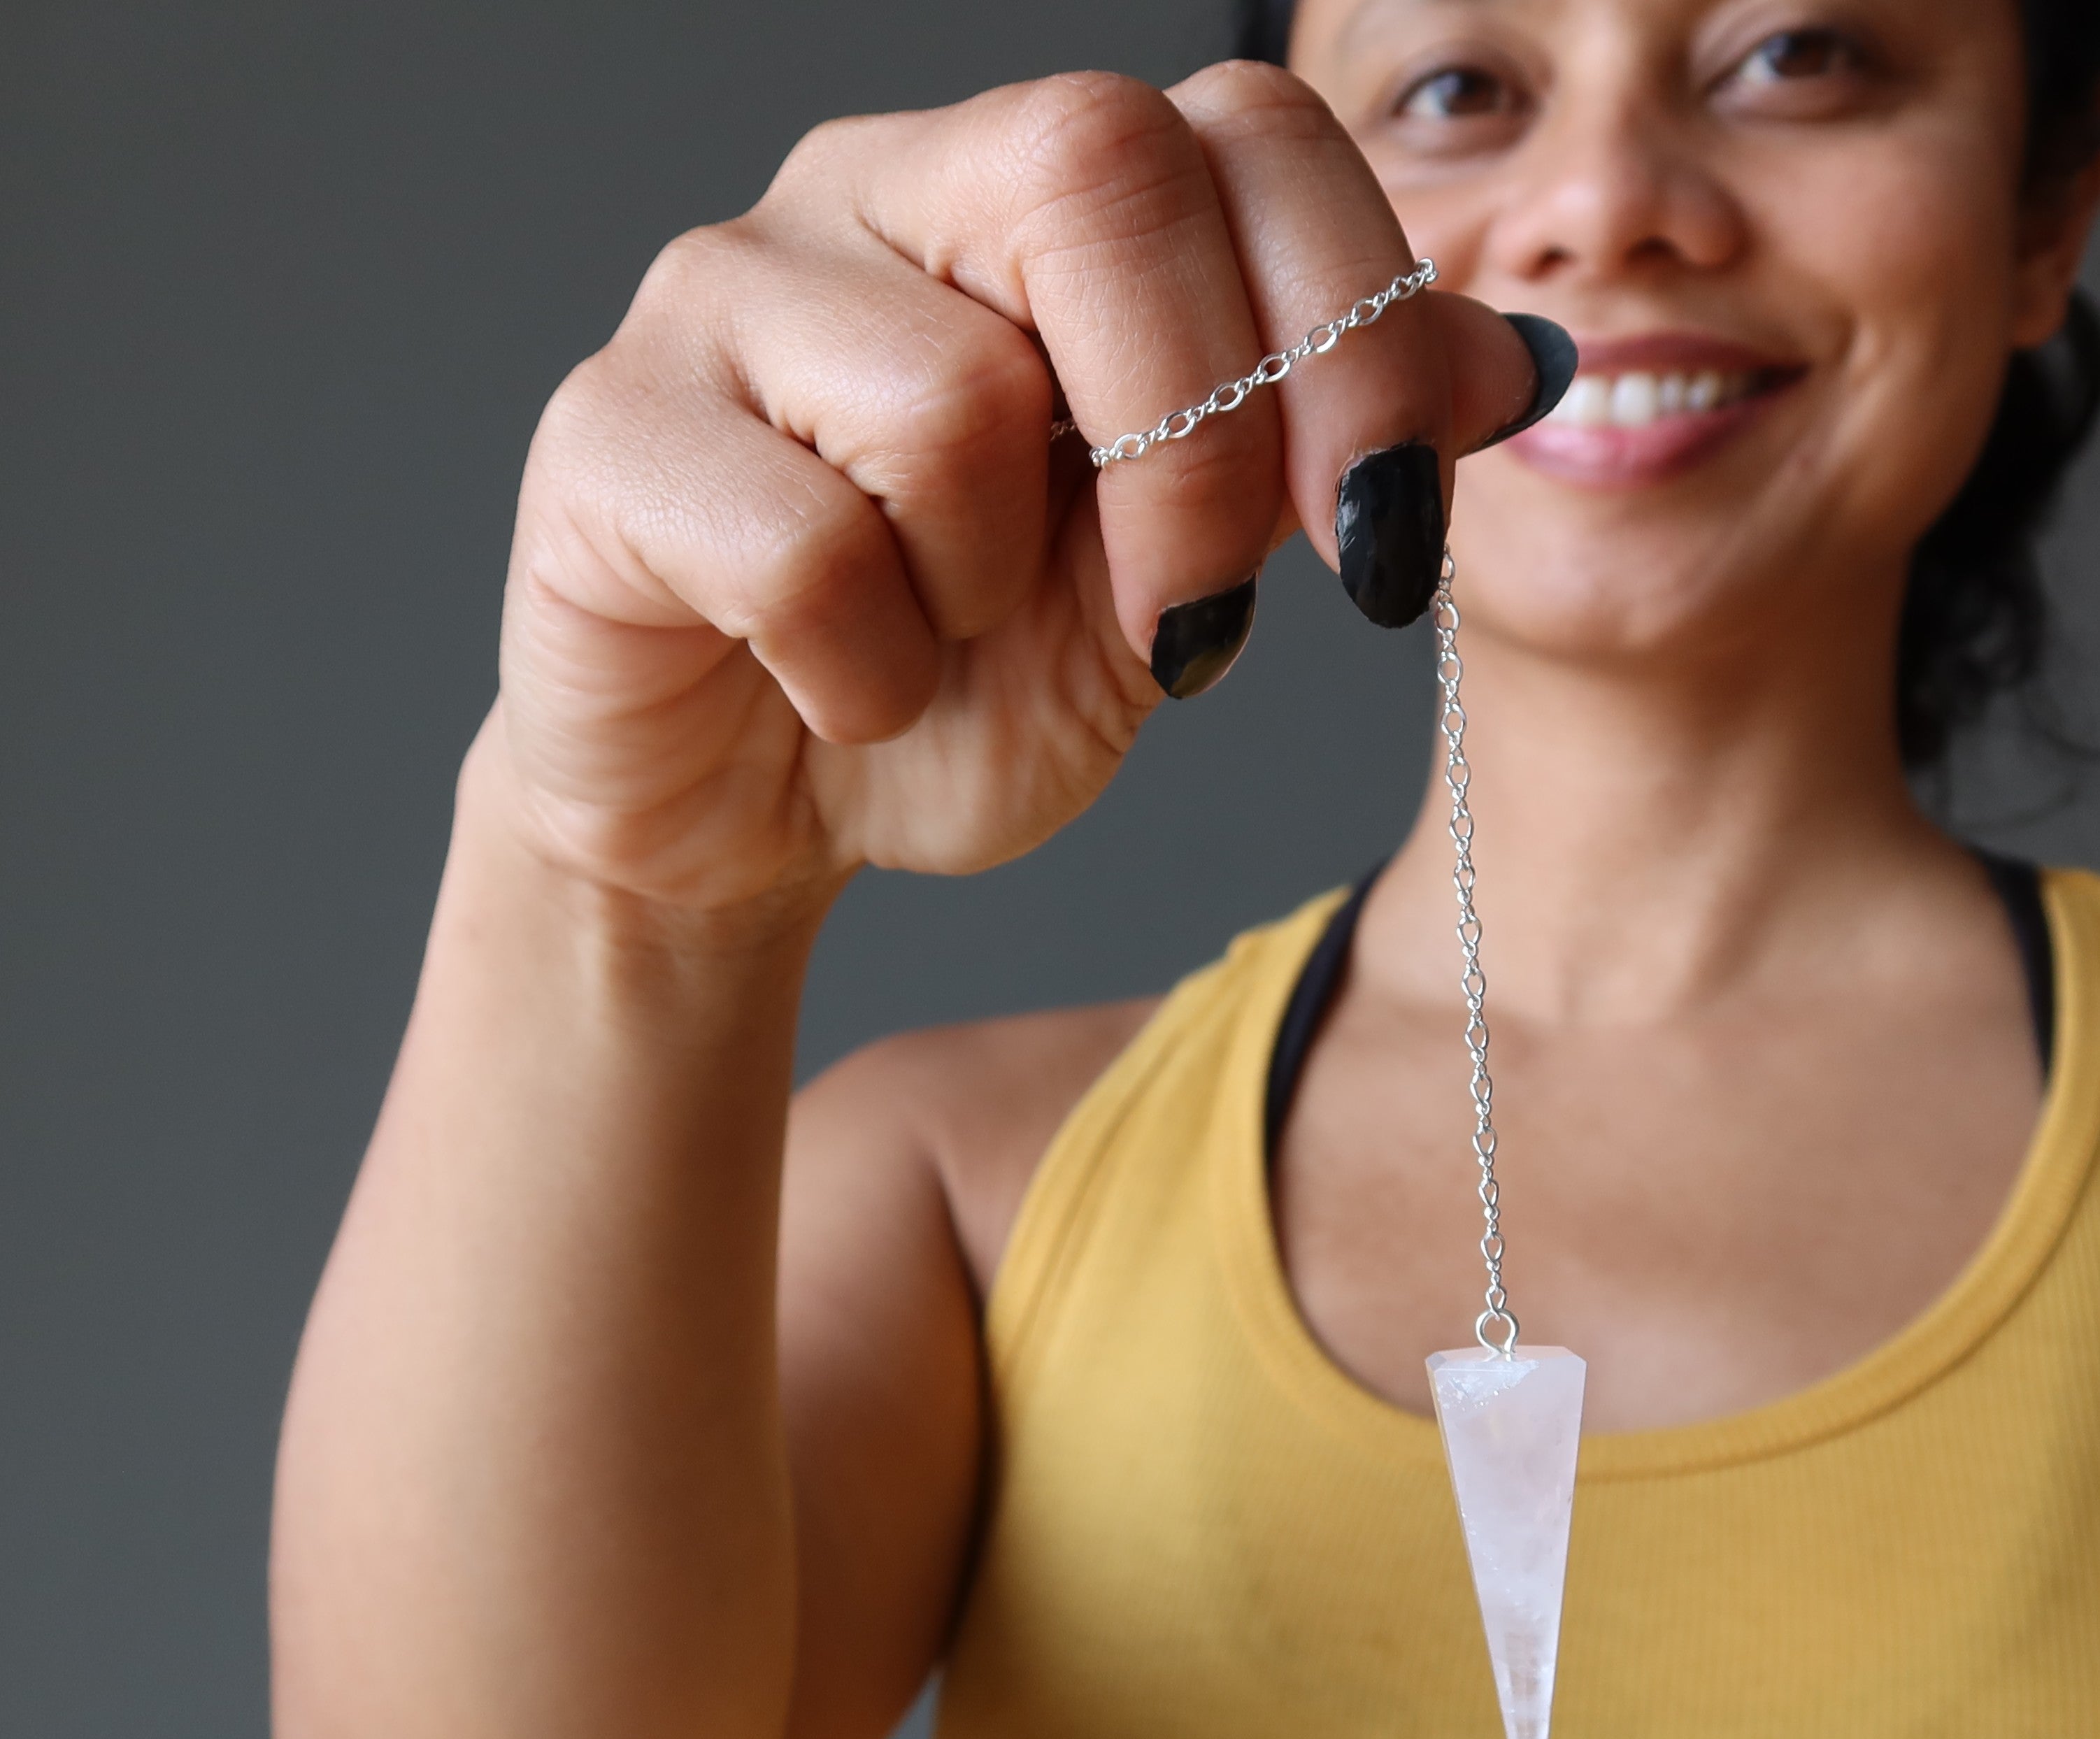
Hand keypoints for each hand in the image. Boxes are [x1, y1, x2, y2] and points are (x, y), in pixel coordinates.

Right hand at [488, 63, 1545, 915]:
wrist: (753, 818)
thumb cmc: (953, 688)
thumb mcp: (1177, 586)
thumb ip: (1316, 460)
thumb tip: (1525, 363)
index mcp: (1032, 203)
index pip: (1243, 129)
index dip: (1352, 328)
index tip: (1384, 550)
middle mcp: (875, 194)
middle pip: (1096, 168)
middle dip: (1194, 447)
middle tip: (1186, 625)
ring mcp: (721, 297)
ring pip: (948, 396)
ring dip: (988, 596)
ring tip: (935, 646)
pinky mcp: (606, 437)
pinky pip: (800, 548)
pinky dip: (864, 681)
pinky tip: (835, 695)